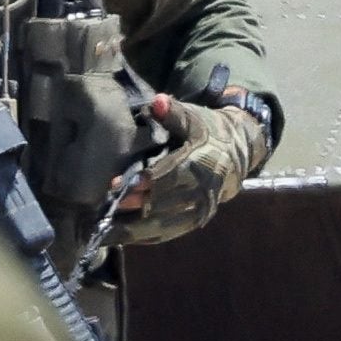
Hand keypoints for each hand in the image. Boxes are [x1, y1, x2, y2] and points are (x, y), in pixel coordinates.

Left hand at [113, 91, 272, 246]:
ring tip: (105, 231)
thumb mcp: (195, 118)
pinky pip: (170, 232)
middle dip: (131, 207)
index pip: (167, 176)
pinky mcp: (197, 219)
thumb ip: (174, 113)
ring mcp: (200, 208)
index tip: (116, 184)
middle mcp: (201, 190)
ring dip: (134, 229)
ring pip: (165, 224)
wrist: (238, 153)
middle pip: (162, 203)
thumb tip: (157, 101)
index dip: (141, 182)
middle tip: (103, 209)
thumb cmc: (209, 132)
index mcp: (200, 164)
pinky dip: (147, 237)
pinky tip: (125, 238)